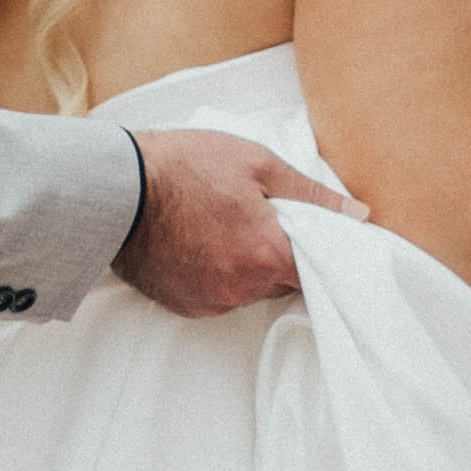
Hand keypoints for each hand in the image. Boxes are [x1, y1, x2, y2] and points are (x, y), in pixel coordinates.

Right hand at [116, 129, 369, 316]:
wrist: (115, 187)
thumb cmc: (183, 167)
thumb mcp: (257, 164)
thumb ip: (311, 195)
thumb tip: (355, 214)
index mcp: (266, 254)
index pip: (317, 272)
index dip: (318, 251)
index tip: (312, 235)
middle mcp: (241, 289)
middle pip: (284, 282)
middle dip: (279, 254)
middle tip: (260, 218)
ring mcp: (211, 301)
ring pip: (251, 291)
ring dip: (249, 266)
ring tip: (225, 225)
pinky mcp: (186, 306)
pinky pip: (220, 296)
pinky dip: (220, 275)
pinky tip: (202, 243)